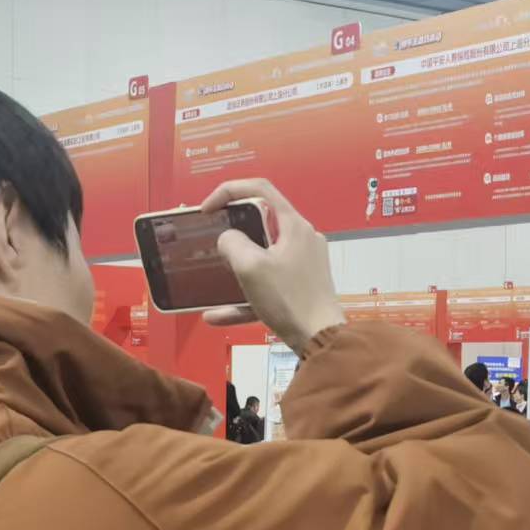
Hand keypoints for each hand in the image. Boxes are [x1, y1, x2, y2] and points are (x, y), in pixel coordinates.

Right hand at [199, 179, 345, 353]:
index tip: (207, 210)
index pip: (260, 189)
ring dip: (236, 270)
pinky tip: (217, 316)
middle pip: (261, 223)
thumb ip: (232, 243)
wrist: (321, 340)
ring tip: (213, 281)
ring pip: (263, 259)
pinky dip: (245, 297)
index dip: (228, 191)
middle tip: (212, 244)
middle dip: (232, 234)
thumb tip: (229, 240)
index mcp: (294, 225)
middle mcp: (303, 239)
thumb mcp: (250, 266)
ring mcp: (305, 264)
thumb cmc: (288, 299)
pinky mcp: (303, 287)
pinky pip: (269, 285)